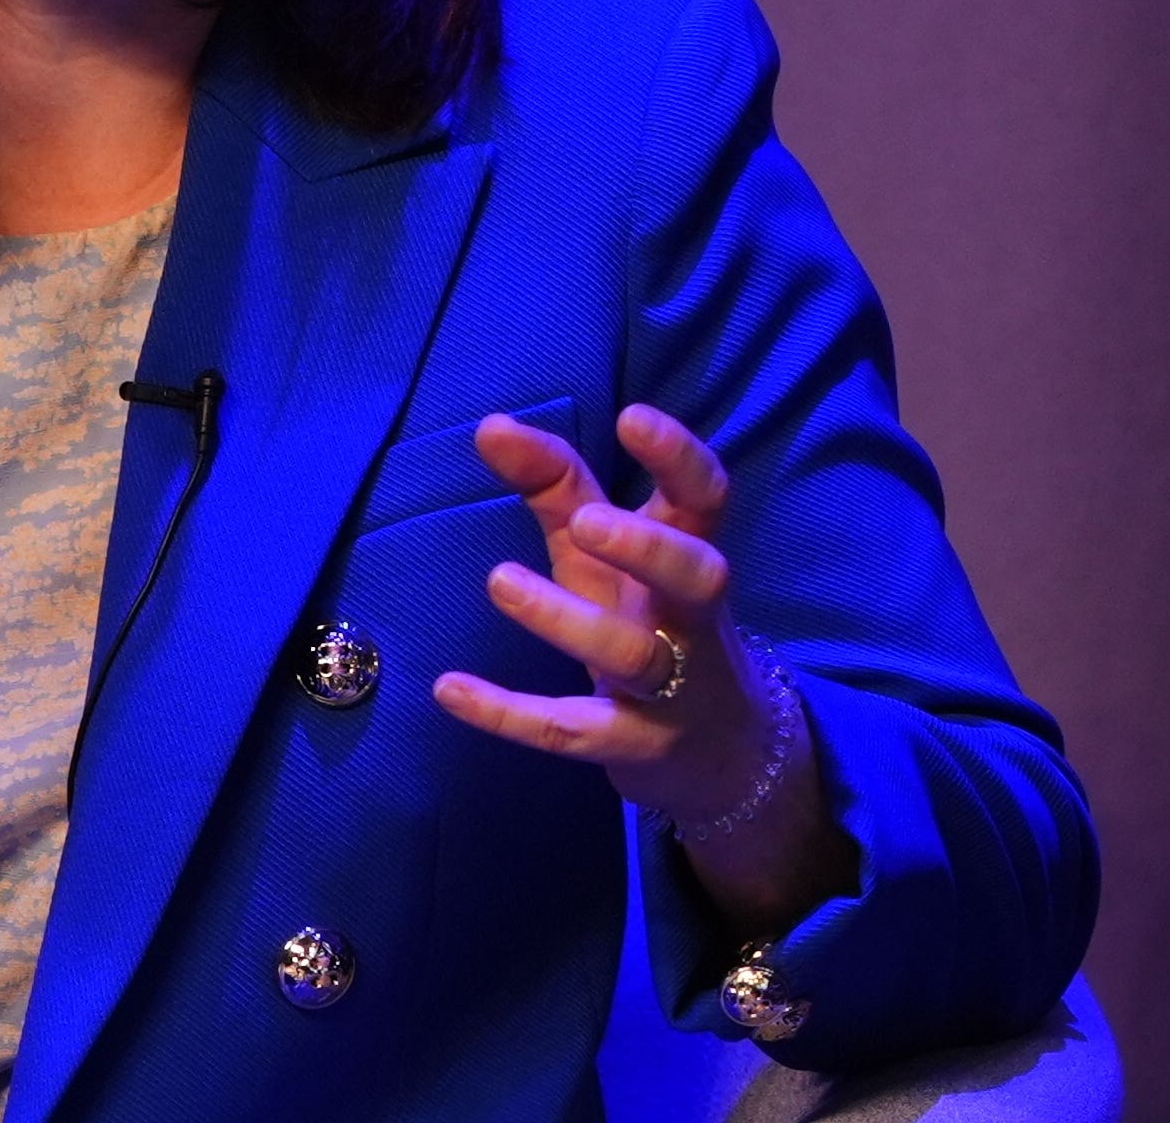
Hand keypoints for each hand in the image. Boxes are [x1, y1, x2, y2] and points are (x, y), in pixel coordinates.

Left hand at [431, 404, 850, 932]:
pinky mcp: (634, 747)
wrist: (720, 752)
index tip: (632, 417)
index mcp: (689, 555)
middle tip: (588, 520)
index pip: (706, 498)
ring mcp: (670, 688)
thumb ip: (556, 486)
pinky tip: (448, 689)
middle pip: (697, 576)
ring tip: (499, 579)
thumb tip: (490, 424)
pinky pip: (574, 731)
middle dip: (648, 548)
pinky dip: (510, 714)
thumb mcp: (605, 556)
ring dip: (567, 620)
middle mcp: (689, 618)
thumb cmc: (648, 621)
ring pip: (633, 655)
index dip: (678, 457)